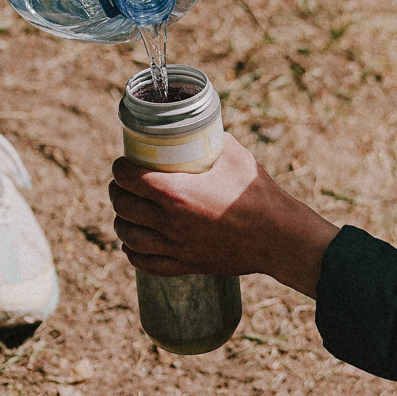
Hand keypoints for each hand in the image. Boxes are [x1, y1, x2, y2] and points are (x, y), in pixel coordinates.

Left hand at [109, 135, 340, 296]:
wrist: (279, 237)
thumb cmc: (259, 194)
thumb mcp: (235, 156)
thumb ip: (210, 141)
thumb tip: (196, 129)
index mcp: (178, 193)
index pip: (130, 179)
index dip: (120, 169)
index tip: (122, 163)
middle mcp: (172, 223)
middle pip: (125, 206)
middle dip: (117, 192)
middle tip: (122, 184)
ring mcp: (177, 248)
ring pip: (130, 237)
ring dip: (121, 222)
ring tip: (125, 211)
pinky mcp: (186, 265)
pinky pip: (146, 263)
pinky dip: (133, 252)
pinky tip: (133, 243)